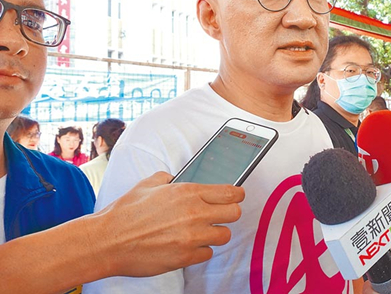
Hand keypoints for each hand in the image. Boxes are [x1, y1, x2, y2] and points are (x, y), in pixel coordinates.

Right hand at [89, 172, 243, 276]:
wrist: (107, 241)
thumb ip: (168, 178)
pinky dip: (200, 250)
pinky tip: (187, 245)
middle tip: (218, 215)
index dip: (236, 195)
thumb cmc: (126, 212)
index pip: (231, 192)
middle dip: (228, 214)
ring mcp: (191, 237)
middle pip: (234, 214)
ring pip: (224, 235)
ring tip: (200, 231)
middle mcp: (194, 213)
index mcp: (188, 192)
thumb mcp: (148, 184)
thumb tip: (176, 178)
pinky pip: (207, 253)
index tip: (236, 197)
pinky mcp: (185, 257)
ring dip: (215, 233)